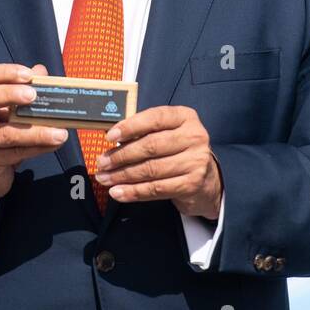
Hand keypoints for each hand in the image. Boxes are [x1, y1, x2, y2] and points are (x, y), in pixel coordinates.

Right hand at [0, 63, 67, 215]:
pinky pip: (14, 154)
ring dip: (35, 132)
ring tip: (59, 132)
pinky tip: (54, 144)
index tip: (28, 74)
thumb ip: (22, 90)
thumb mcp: (7, 111)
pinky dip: (37, 149)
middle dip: (7, 93)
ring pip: (4, 134)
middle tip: (32, 95)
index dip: (4, 73)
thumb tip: (41, 72)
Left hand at [92, 105, 222, 219]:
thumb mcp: (167, 133)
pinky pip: (156, 189)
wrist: (207, 180)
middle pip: (150, 146)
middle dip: (121, 156)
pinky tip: (118, 193)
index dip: (130, 127)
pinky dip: (134, 192)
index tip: (109, 137)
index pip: (155, 118)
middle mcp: (194, 136)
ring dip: (123, 176)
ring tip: (105, 179)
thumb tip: (112, 139)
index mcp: (185, 117)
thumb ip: (145, 132)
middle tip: (102, 163)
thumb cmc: (178, 151)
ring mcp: (196, 161)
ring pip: (151, 169)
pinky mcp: (192, 184)